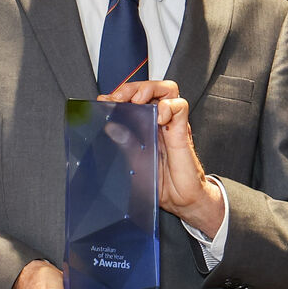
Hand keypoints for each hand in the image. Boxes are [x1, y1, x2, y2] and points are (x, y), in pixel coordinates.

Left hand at [102, 79, 223, 236]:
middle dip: (132, 87)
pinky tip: (160, 117)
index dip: (120, 95)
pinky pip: (180, 107)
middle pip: (151, 88)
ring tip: (139, 101)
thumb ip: (124, 144)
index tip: (105, 101)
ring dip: (150, 89)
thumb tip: (109, 127)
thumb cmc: (161, 183)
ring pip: (167, 90)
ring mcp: (171, 125)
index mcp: (146, 127)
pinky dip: (169, 106)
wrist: (182, 201)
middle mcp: (160, 122)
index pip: (135, 98)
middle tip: (120, 97)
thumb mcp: (135, 163)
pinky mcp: (182, 132)